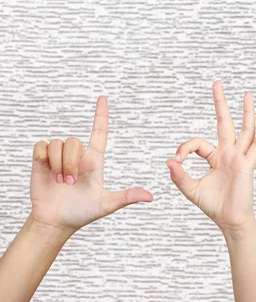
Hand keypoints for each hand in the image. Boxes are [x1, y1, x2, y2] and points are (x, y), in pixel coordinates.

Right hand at [29, 96, 153, 233]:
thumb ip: (127, 197)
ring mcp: (58, 157)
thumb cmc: (82, 212)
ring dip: (58, 164)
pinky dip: (44, 158)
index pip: (99, 131)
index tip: (103, 98)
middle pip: (74, 141)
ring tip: (60, 182)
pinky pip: (41, 146)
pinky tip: (46, 172)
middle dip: (70, 163)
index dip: (101, 114)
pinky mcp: (41, 160)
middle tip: (69, 183)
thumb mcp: (107, 205)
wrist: (57, 221)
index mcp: (94, 160)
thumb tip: (151, 197)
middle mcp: (77, 155)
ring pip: (58, 143)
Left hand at [166, 81, 255, 232]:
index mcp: (214, 157)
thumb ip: (179, 176)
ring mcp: (239, 157)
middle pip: (224, 122)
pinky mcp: (247, 165)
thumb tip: (169, 161)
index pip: (198, 143)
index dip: (185, 147)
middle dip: (220, 103)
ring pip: (244, 130)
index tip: (177, 160)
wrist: (229, 219)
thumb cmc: (213, 205)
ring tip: (247, 95)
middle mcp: (228, 153)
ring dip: (245, 112)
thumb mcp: (191, 189)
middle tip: (217, 83)